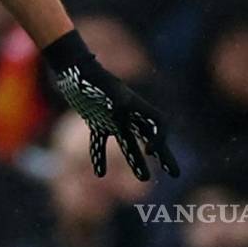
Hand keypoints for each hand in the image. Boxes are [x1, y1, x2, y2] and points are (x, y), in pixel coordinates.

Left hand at [43, 30, 179, 181]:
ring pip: (128, 143)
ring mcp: (112, 118)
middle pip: (150, 136)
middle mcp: (127, 113)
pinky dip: (100, 156)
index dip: (160, 139)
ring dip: (135, 161)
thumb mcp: (104, 87)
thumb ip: (113, 98)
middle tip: (175, 174)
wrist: (72, 68)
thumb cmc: (90, 76)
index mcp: (134, 105)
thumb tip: (117, 108)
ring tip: (144, 178)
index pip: (159, 123)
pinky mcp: (96, 121)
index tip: (149, 152)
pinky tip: (99, 173)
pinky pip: (100, 143)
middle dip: (163, 155)